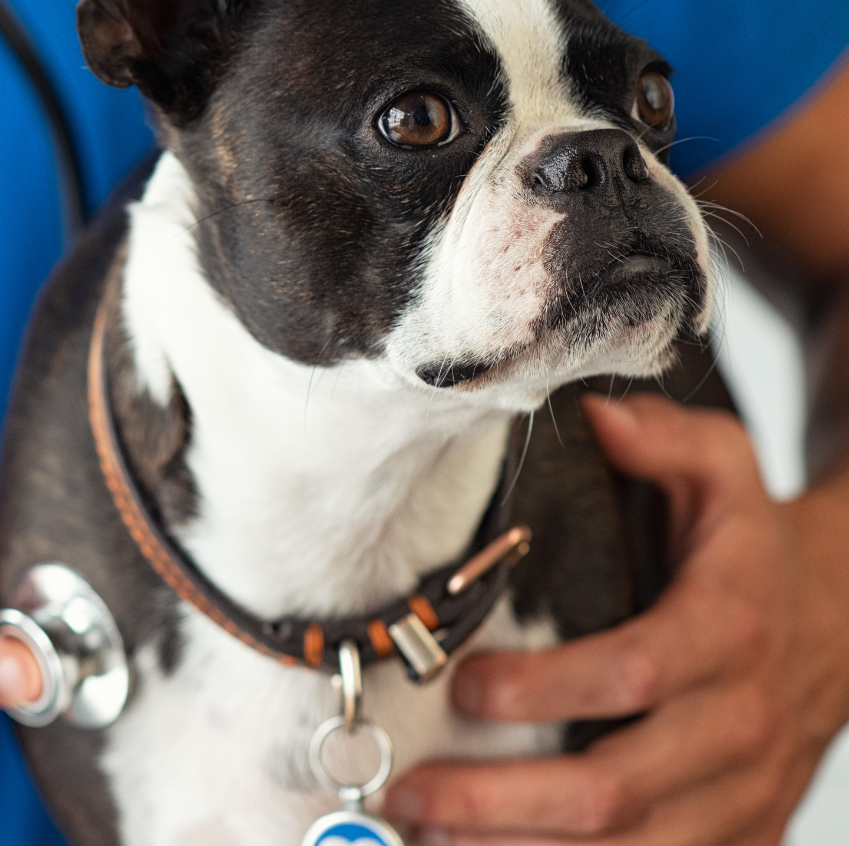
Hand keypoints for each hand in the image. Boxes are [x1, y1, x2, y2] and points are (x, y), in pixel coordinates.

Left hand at [383, 394, 848, 844]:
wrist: (840, 616)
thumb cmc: (753, 542)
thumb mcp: (722, 466)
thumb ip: (661, 438)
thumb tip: (595, 417)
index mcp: (727, 629)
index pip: (631, 673)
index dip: (544, 689)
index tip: (463, 685)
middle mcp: (738, 723)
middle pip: (615, 788)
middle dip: (503, 801)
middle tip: (413, 793)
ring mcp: (741, 792)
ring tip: (431, 841)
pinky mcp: (740, 832)